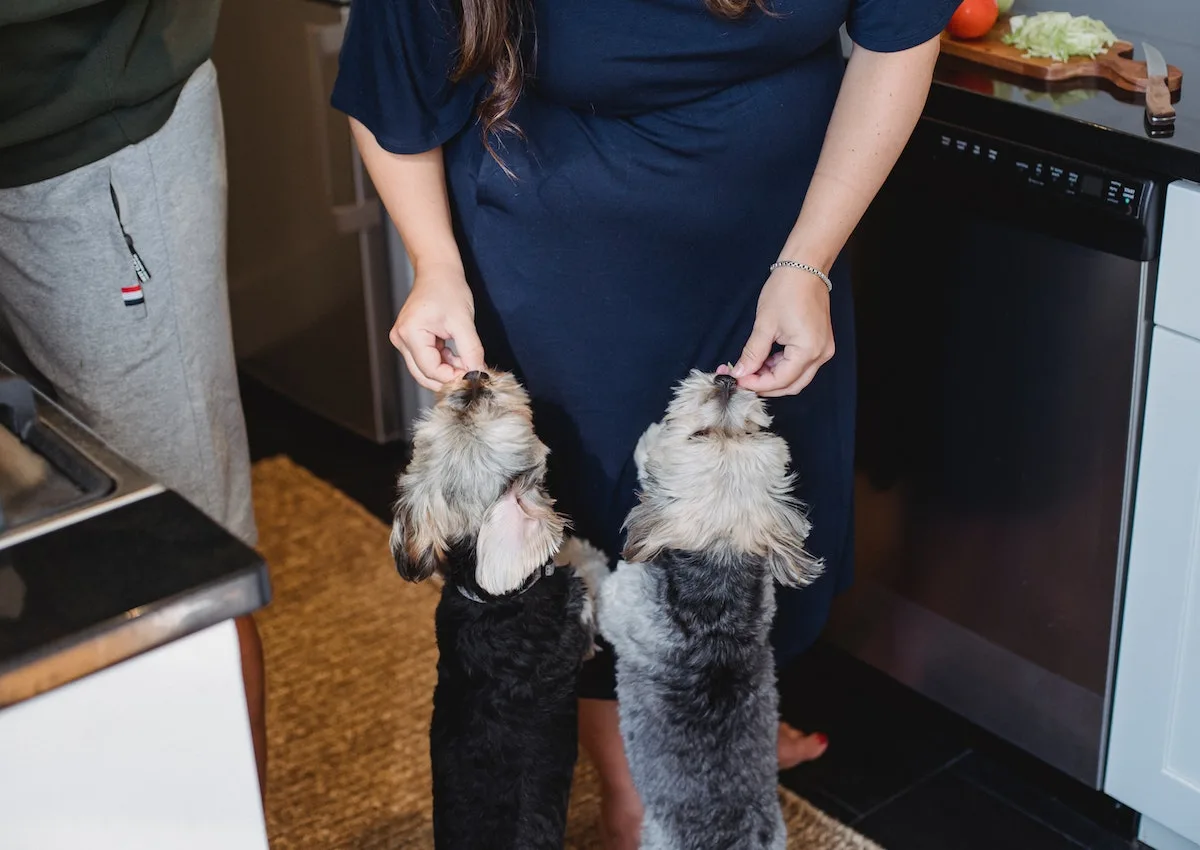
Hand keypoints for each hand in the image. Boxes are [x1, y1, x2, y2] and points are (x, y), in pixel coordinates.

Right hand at [390, 263, 485, 390]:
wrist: (438, 270)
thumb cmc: (448, 288)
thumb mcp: (464, 321)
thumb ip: (471, 351)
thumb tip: (477, 374)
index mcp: (410, 333)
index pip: (431, 370)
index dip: (453, 378)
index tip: (474, 376)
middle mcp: (401, 339)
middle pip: (424, 375)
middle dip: (449, 378)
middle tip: (472, 373)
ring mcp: (403, 341)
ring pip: (425, 370)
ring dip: (447, 371)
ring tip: (465, 360)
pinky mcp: (410, 341)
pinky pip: (426, 361)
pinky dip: (443, 363)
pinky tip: (456, 355)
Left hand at [725, 267, 833, 396]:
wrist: (804, 268)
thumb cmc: (786, 290)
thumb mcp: (764, 325)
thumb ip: (753, 353)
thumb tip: (740, 372)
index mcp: (808, 350)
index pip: (780, 380)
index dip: (757, 384)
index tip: (738, 380)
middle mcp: (821, 355)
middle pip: (791, 385)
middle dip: (765, 385)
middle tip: (742, 378)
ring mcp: (823, 350)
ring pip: (796, 377)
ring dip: (773, 377)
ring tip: (751, 368)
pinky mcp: (820, 344)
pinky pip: (801, 365)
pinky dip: (782, 367)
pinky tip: (765, 360)